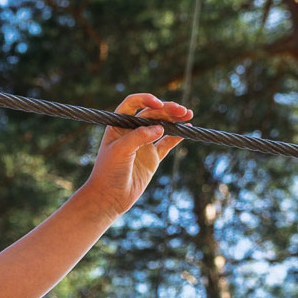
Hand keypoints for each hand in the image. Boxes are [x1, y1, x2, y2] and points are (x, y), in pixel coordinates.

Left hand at [84, 93, 191, 217]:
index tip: (158, 103)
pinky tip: (188, 128)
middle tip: (182, 111)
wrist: (109, 197)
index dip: (145, 99)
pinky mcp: (152, 157)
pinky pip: (168, 143)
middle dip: (167, 109)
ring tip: (188, 115)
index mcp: (118, 125)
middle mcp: (131, 132)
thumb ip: (138, 137)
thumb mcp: (120, 151)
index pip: (132, 104)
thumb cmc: (108, 172)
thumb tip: (160, 128)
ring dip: (174, 119)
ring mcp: (143, 144)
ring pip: (162, 126)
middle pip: (151, 113)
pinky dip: (178, 135)